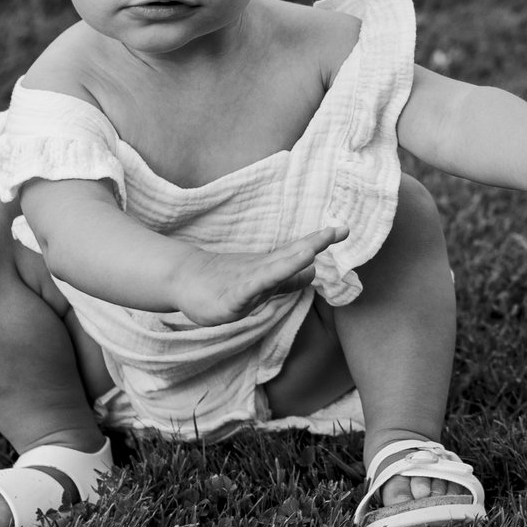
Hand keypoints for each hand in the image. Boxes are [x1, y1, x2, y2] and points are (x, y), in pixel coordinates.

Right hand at [168, 225, 342, 324]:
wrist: (183, 278)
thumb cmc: (222, 281)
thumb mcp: (260, 282)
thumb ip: (287, 279)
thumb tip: (312, 271)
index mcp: (270, 266)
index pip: (298, 251)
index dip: (319, 242)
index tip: (342, 229)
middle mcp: (262, 270)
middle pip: (292, 254)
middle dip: (316, 243)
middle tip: (341, 229)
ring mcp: (247, 282)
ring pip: (275, 269)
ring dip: (295, 257)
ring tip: (314, 247)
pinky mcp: (234, 297)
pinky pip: (254, 288)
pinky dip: (269, 279)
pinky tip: (278, 275)